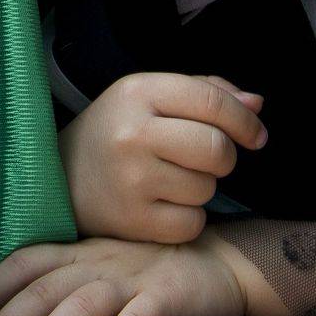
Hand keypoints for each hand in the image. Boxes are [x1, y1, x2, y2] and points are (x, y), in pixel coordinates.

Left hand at [0, 232, 248, 315]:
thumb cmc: (151, 268)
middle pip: (45, 288)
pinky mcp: (166, 299)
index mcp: (81, 251)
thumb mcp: (103, 262)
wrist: (221, 261)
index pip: (28, 260)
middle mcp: (100, 262)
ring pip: (83, 304)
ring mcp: (133, 279)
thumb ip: (66, 278)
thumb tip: (16, 312)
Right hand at [57, 71, 266, 242]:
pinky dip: (188, 218)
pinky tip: (163, 205)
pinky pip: (192, 223)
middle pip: (216, 149)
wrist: (58, 178)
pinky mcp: (132, 221)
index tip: (256, 136)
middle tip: (206, 161)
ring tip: (171, 180)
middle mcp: (132, 134)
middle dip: (223, 158)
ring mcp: (131, 180)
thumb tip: (256, 105)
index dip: (245, 121)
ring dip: (201, 188)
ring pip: (207, 188)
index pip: (213, 102)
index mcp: (138, 93)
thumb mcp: (150, 98)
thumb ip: (206, 93)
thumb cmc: (117, 132)